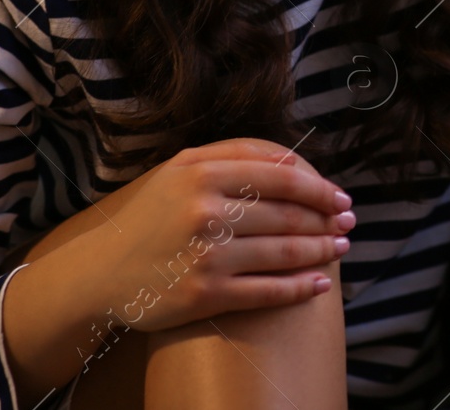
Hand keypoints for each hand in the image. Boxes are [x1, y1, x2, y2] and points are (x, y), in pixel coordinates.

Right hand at [67, 137, 355, 331]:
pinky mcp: (205, 295)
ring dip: (321, 252)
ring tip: (340, 249)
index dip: (319, 188)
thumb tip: (292, 160)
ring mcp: (206, 255)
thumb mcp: (180, 169)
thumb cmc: (150, 215)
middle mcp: (205, 211)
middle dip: (326, 220)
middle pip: (287, 215)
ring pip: (284, 253)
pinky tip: (319, 284)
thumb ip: (233, 155)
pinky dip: (300, 289)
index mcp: (201, 173)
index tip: (341, 197)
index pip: (281, 177)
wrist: (100, 273)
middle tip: (349, 224)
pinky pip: (267, 292)